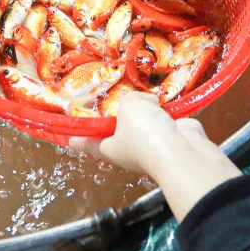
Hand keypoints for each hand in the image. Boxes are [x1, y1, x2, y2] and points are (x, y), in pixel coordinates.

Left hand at [69, 93, 188, 173]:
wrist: (180, 148)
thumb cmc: (143, 132)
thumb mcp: (128, 107)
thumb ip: (131, 100)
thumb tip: (148, 104)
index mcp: (111, 149)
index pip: (89, 144)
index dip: (79, 139)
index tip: (69, 140)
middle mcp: (130, 152)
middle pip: (118, 134)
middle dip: (117, 121)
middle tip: (112, 105)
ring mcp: (152, 148)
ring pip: (143, 129)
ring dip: (144, 115)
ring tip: (143, 98)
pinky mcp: (172, 142)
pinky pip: (164, 125)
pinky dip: (164, 115)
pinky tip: (165, 103)